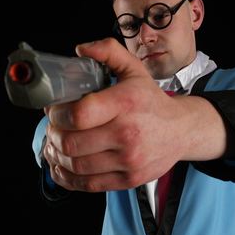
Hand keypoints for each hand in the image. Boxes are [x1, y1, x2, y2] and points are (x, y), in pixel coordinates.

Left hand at [42, 37, 187, 191]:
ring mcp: (128, 160)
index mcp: (125, 104)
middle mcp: (127, 134)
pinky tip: (61, 167)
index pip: (79, 114)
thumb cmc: (152, 102)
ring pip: (76, 166)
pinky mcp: (128, 179)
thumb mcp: (135, 70)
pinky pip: (88, 185)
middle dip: (53, 136)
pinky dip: (67, 178)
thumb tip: (81, 49)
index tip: (54, 111)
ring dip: (56, 157)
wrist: (182, 131)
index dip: (57, 114)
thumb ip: (108, 52)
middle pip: (72, 143)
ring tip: (54, 147)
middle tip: (53, 129)